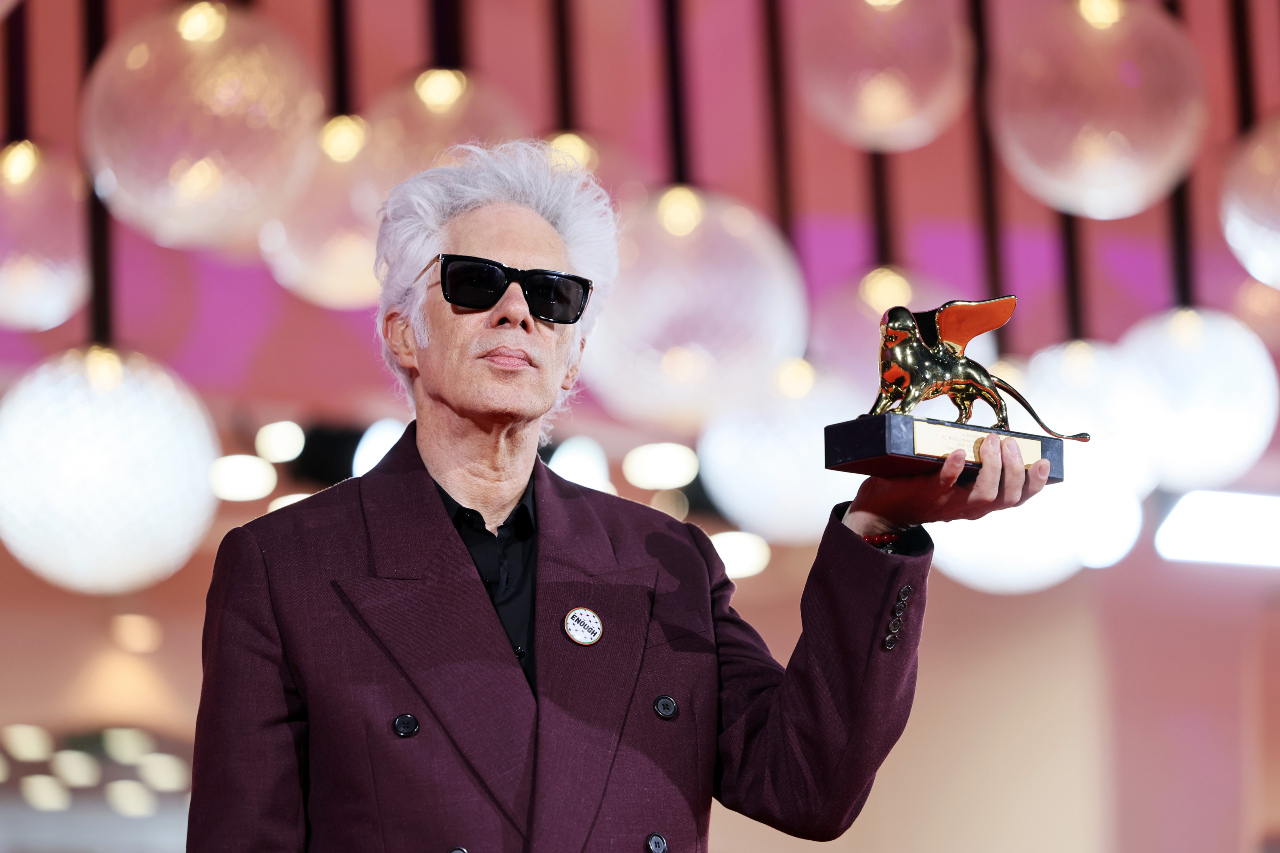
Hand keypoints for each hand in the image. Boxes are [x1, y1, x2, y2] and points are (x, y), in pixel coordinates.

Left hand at [842, 433, 1050, 536]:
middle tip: (1007, 442)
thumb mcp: (953, 476)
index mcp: (980, 502)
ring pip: (984, 496)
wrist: (880, 507)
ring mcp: (949, 503)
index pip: (1018, 498)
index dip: (1035, 482)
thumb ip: (971, 462)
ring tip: (988, 441)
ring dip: (991, 466)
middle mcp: (969, 508)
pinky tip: (957, 453)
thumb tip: (989, 432)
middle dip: (1015, 468)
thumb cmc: (921, 485)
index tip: (1043, 461)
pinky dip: (953, 469)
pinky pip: (944, 485)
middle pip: (1008, 497)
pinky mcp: (926, 495)